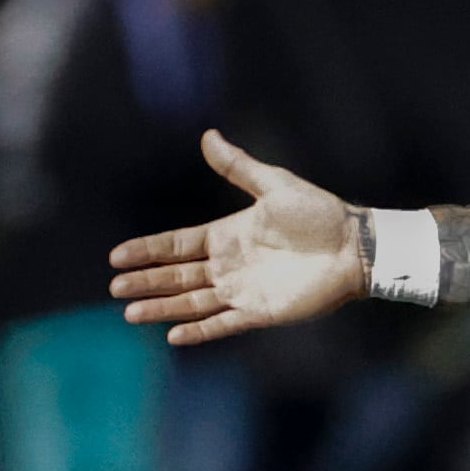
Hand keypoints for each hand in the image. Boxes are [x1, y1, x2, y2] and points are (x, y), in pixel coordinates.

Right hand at [108, 131, 366, 346]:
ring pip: (192, 302)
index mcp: (227, 235)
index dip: (147, 250)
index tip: (118, 256)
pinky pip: (223, 324)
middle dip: (145, 282)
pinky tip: (173, 334)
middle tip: (115, 288)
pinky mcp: (260, 312)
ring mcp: (242, 291)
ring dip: (162, 308)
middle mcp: (229, 265)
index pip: (177, 245)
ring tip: (130, 314)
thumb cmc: (318, 213)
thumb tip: (207, 136)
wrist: (354, 246)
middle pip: (177, 276)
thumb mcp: (273, 184)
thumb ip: (237, 167)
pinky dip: (199, 331)